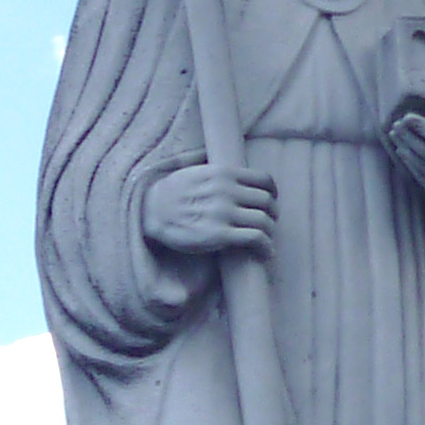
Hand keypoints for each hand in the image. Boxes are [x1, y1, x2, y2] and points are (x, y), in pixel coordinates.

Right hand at [141, 162, 275, 256]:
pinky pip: (255, 238)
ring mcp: (224, 212)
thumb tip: (241, 183)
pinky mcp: (219, 234)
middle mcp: (227, 191)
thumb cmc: (173, 194)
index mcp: (224, 173)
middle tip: (269, 223)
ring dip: (270, 232)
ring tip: (266, 240)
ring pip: (265, 220)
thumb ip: (221, 176)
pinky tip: (265, 252)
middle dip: (272, 214)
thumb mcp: (198, 172)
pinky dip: (266, 246)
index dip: (273, 192)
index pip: (264, 179)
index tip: (271, 201)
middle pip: (267, 201)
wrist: (151, 211)